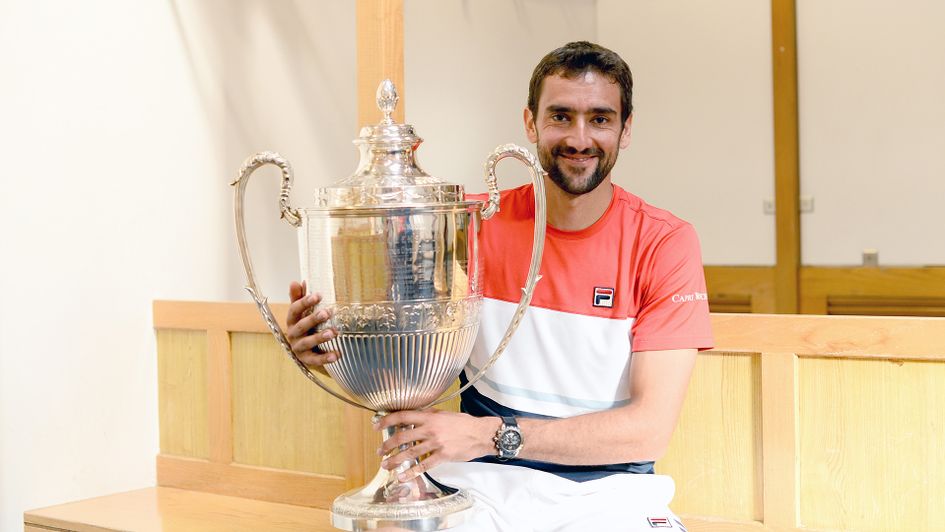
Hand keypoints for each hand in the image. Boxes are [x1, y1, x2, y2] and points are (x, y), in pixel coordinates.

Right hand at [285, 281, 339, 365]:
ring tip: (333, 333)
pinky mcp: (306, 360)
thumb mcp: (301, 313)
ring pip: (307, 342)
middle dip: (314, 319)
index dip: (305, 302)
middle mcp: (292, 334)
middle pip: (301, 326)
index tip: (318, 295)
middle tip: (327, 312)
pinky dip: (326, 358)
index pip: (294, 309)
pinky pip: (315, 360)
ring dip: (320, 337)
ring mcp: (298, 348)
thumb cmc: (304, 327)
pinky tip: (337, 354)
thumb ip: (298, 298)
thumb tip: (297, 281)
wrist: (305, 351)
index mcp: (291, 320)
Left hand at [375, 410, 498, 481]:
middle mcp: (430, 430)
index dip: (387, 421)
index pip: (403, 416)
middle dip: (387, 445)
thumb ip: (429, 416)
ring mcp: (436, 444)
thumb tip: (413, 417)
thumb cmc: (464, 423)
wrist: (481, 434)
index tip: (377, 426)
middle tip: (380, 451)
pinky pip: (423, 466)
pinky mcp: (442, 456)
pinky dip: (411, 472)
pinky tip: (402, 476)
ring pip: (410, 453)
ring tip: (385, 465)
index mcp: (430, 417)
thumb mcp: (445, 414)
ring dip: (395, 460)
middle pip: (402, 437)